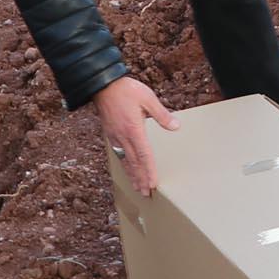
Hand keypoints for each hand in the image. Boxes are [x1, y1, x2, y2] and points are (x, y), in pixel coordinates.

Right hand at [92, 77, 179, 195]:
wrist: (103, 85)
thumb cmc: (126, 90)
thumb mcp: (147, 98)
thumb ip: (161, 114)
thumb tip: (176, 126)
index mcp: (134, 129)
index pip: (144, 155)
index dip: (149, 171)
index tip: (153, 183)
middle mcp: (123, 136)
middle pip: (134, 163)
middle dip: (140, 179)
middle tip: (146, 193)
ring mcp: (115, 136)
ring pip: (125, 161)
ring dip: (132, 175)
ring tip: (137, 187)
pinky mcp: (110, 134)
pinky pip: (118, 154)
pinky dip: (124, 165)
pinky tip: (127, 170)